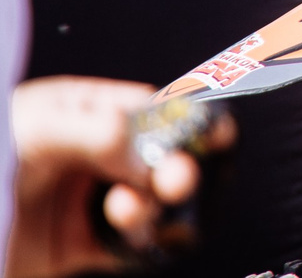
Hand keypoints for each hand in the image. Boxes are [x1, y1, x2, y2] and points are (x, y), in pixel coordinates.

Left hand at [8, 78, 232, 277]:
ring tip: (133, 208)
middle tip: (177, 178)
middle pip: (156, 157)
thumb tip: (146, 142)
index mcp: (78, 113)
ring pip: (150, 202)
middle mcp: (87, 157)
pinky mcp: (77, 249)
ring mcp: (84, 203)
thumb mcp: (32, 132)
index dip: (184, 119)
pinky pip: (131, 246)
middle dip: (175, 166)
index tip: (212, 131)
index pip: (148, 108)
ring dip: (153, 206)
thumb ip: (95, 131)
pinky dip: (142, 240)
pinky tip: (128, 231)